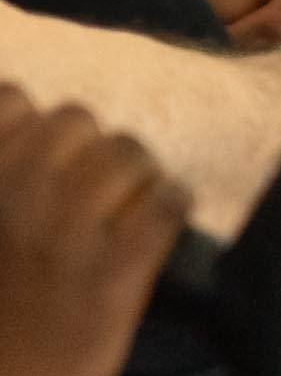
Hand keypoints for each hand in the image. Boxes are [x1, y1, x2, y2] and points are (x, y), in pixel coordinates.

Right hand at [0, 83, 189, 375]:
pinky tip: (155, 231)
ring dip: (134, 177)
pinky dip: (169, 207)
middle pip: (77, 120)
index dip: (34, 127)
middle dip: (89, 151)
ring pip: (128, 153)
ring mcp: (64, 235)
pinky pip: (166, 201)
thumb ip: (1, 191)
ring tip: (124, 215)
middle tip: (91, 195)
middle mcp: (11, 200)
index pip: (9, 101)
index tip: (42, 162)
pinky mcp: (113, 274)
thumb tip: (25, 123)